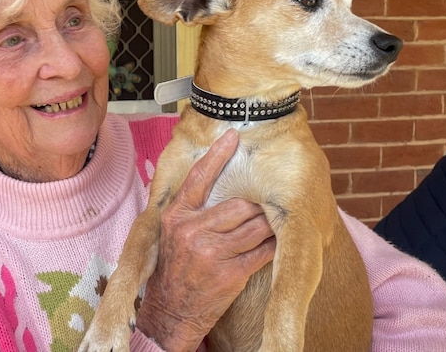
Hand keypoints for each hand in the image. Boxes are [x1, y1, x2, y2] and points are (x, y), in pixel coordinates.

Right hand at [135, 129, 275, 350]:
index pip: (199, 178)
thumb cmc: (175, 267)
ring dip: (269, 224)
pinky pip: (263, 251)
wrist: (171, 310)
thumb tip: (219, 180)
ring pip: (256, 227)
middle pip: (239, 205)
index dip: (217, 155)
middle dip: (256, 205)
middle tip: (266, 202)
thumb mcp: (172, 232)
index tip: (233, 135)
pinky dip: (273, 246)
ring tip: (272, 222)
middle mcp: (193, 231)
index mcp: (177, 216)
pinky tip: (275, 243)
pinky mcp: (231, 274)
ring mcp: (212, 253)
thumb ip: (192, 208)